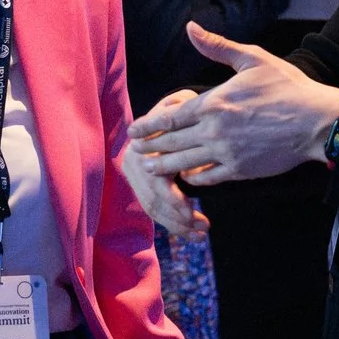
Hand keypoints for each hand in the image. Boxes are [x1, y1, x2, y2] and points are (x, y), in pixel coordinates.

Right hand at [121, 116, 209, 236]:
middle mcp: (135, 165)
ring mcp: (136, 178)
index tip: (191, 212)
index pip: (155, 183)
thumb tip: (179, 117)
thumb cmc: (179, 111)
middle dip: (178, 219)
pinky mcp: (142, 188)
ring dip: (177, 225)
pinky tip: (191, 232)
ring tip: (201, 233)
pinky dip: (173, 224)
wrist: (163, 116)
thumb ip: (180, 110)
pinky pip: (154, 210)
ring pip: (153, 210)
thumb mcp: (179, 105)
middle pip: (153, 201)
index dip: (173, 200)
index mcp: (143, 149)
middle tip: (204, 228)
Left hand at [130, 25, 338, 184]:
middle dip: (150, 147)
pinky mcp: (241, 170)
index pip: (170, 116)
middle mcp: (215, 130)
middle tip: (134, 150)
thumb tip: (191, 28)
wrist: (317, 121)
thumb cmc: (287, 86)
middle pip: (172, 142)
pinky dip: (194, 179)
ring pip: (185, 163)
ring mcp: (227, 153)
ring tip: (150, 168)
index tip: (134, 129)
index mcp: (214, 102)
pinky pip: (209, 177)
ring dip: (164, 166)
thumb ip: (217, 46)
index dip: (149, 125)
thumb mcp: (252, 58)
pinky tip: (186, 177)